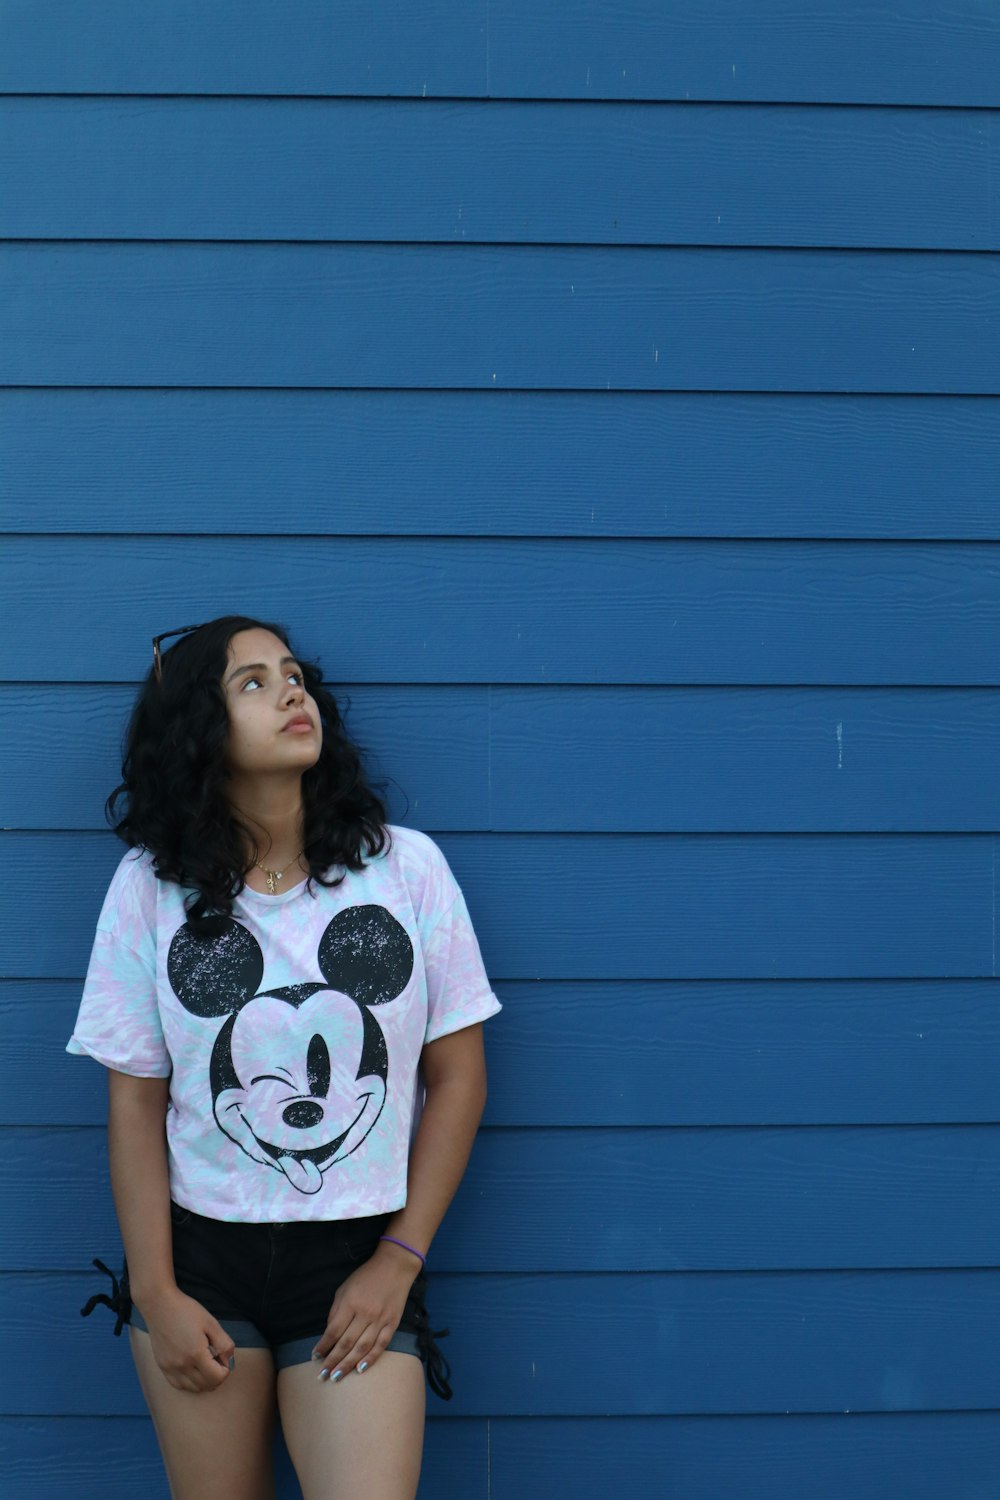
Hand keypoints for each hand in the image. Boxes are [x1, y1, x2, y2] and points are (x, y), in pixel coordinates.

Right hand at [136, 1286, 235, 1392]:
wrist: (159, 1305)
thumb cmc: (186, 1311)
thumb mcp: (211, 1323)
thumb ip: (224, 1344)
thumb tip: (229, 1361)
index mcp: (196, 1354)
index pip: (217, 1378)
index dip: (226, 1369)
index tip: (223, 1356)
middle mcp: (181, 1366)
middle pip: (206, 1386)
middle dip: (216, 1376)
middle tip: (217, 1359)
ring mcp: (170, 1369)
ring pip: (193, 1388)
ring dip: (204, 1381)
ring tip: (205, 1362)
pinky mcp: (162, 1367)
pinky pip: (179, 1385)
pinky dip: (190, 1382)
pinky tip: (193, 1368)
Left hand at [312, 1241, 420, 1382]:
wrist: (395, 1266)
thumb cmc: (365, 1277)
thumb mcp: (344, 1288)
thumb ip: (336, 1311)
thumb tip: (329, 1334)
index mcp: (350, 1303)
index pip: (333, 1331)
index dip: (323, 1346)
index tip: (315, 1357)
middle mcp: (365, 1313)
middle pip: (346, 1343)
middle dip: (332, 1362)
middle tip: (322, 1376)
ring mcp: (380, 1319)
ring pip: (362, 1348)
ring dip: (348, 1365)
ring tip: (336, 1377)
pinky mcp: (393, 1323)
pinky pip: (380, 1345)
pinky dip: (370, 1359)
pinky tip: (360, 1370)